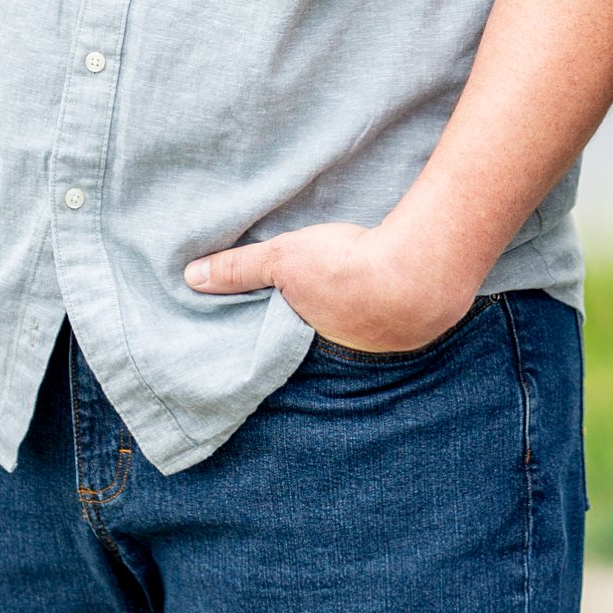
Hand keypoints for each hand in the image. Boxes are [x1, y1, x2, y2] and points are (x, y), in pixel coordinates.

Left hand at [184, 218, 474, 353]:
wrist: (422, 272)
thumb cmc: (348, 269)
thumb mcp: (283, 259)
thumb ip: (238, 270)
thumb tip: (190, 278)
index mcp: (309, 343)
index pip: (285, 348)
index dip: (279, 334)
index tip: (272, 319)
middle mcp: (348, 353)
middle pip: (323, 342)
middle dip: (316, 328)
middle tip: (310, 308)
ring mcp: (387, 344)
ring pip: (363, 332)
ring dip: (358, 317)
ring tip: (348, 296)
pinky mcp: (418, 326)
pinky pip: (396, 319)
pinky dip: (390, 304)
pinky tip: (391, 287)